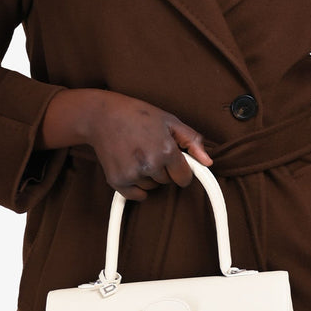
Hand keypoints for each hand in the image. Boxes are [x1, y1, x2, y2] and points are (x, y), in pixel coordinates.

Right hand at [37, 88, 211, 199]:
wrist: (102, 115)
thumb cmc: (138, 115)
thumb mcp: (170, 121)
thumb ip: (192, 141)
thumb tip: (207, 162)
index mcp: (166, 150)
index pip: (184, 178)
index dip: (181, 170)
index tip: (174, 162)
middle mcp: (150, 164)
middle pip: (167, 182)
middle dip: (163, 169)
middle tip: (149, 148)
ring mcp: (132, 174)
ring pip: (152, 188)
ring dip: (148, 176)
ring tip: (137, 153)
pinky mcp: (117, 181)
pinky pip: (136, 195)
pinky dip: (135, 186)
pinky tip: (129, 166)